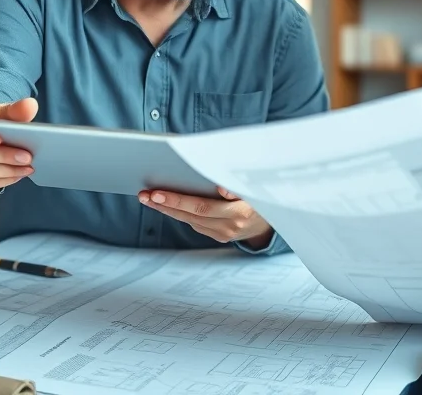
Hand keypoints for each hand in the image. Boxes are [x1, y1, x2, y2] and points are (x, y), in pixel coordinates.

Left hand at [139, 187, 273, 248]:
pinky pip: (195, 224)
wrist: (277, 218)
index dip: (180, 201)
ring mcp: (224, 233)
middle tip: (145, 194)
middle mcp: (231, 225)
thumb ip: (238, 186)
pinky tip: (165, 204)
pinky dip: (180, 213)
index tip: (160, 193)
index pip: (203, 206)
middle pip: (192, 214)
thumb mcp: (256, 186)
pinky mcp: (219, 236)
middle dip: (166, 203)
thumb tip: (220, 188)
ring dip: (167, 209)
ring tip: (148, 198)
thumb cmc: (263, 195)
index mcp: (241, 212)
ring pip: (190, 220)